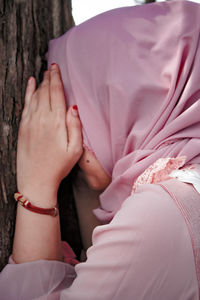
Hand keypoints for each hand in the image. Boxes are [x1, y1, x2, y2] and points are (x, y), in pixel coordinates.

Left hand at [16, 64, 82, 198]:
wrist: (36, 181)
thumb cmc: (58, 167)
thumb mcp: (75, 150)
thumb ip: (75, 126)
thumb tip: (74, 106)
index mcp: (56, 122)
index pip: (56, 93)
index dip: (56, 78)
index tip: (56, 68)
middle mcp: (41, 118)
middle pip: (45, 91)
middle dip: (49, 77)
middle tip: (52, 67)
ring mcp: (30, 122)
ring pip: (35, 95)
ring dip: (40, 83)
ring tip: (44, 74)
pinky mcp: (23, 127)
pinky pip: (25, 104)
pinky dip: (28, 92)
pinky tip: (30, 85)